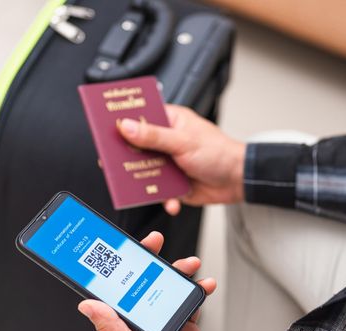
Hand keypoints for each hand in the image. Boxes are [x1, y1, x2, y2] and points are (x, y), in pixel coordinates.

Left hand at [78, 231, 215, 330]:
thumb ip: (111, 328)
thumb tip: (88, 305)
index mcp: (124, 324)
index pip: (120, 289)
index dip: (122, 266)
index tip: (125, 248)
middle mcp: (144, 320)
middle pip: (145, 281)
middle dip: (152, 259)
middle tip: (156, 241)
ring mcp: (166, 322)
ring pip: (170, 287)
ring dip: (181, 271)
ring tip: (190, 263)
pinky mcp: (186, 327)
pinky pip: (192, 302)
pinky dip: (201, 290)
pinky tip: (206, 285)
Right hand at [118, 104, 245, 214]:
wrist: (238, 181)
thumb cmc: (219, 153)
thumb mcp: (183, 141)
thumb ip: (154, 136)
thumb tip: (127, 127)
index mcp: (170, 121)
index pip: (141, 116)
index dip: (123, 120)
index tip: (107, 126)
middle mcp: (166, 141)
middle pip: (137, 146)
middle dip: (127, 155)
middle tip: (113, 161)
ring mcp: (168, 162)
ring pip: (144, 170)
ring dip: (143, 179)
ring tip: (140, 185)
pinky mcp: (172, 183)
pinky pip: (158, 190)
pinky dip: (162, 197)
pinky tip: (170, 200)